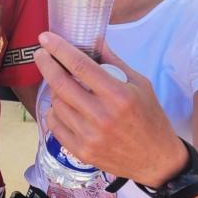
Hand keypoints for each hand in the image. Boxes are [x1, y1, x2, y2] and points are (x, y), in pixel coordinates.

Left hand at [35, 32, 186, 186]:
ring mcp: (89, 136)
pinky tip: (61, 105)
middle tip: (40, 53)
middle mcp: (101, 116)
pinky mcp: (81, 151)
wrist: (156, 160)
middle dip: (46, 64)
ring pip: (56, 104)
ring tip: (60, 83)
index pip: (80, 66)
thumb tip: (94, 39)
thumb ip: (114, 62)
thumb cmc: (150, 118)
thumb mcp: (140, 84)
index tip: (46, 38)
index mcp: (118, 96)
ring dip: (53, 89)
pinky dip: (54, 112)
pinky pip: (55, 126)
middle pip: (61, 84)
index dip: (59, 49)